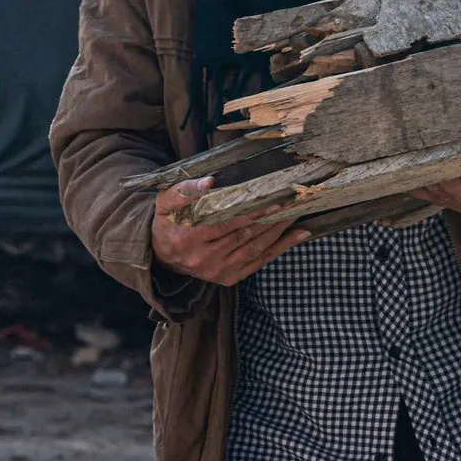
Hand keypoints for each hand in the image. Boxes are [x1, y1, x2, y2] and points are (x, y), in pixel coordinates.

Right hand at [151, 177, 310, 285]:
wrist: (161, 256)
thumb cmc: (168, 223)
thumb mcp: (165, 203)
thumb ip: (183, 191)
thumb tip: (210, 182)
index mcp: (189, 239)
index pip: (227, 224)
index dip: (252, 212)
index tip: (274, 199)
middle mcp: (205, 259)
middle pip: (245, 236)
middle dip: (271, 218)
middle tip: (293, 201)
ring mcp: (218, 271)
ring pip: (255, 249)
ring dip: (279, 231)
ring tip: (297, 213)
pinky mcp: (228, 278)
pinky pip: (258, 262)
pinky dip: (280, 249)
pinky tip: (298, 235)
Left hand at [410, 157, 460, 228]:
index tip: (459, 147)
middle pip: (459, 190)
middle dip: (442, 173)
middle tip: (425, 153)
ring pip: (444, 195)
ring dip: (427, 180)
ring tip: (409, 161)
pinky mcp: (459, 208)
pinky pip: (437, 200)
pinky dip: (421, 189)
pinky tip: (403, 178)